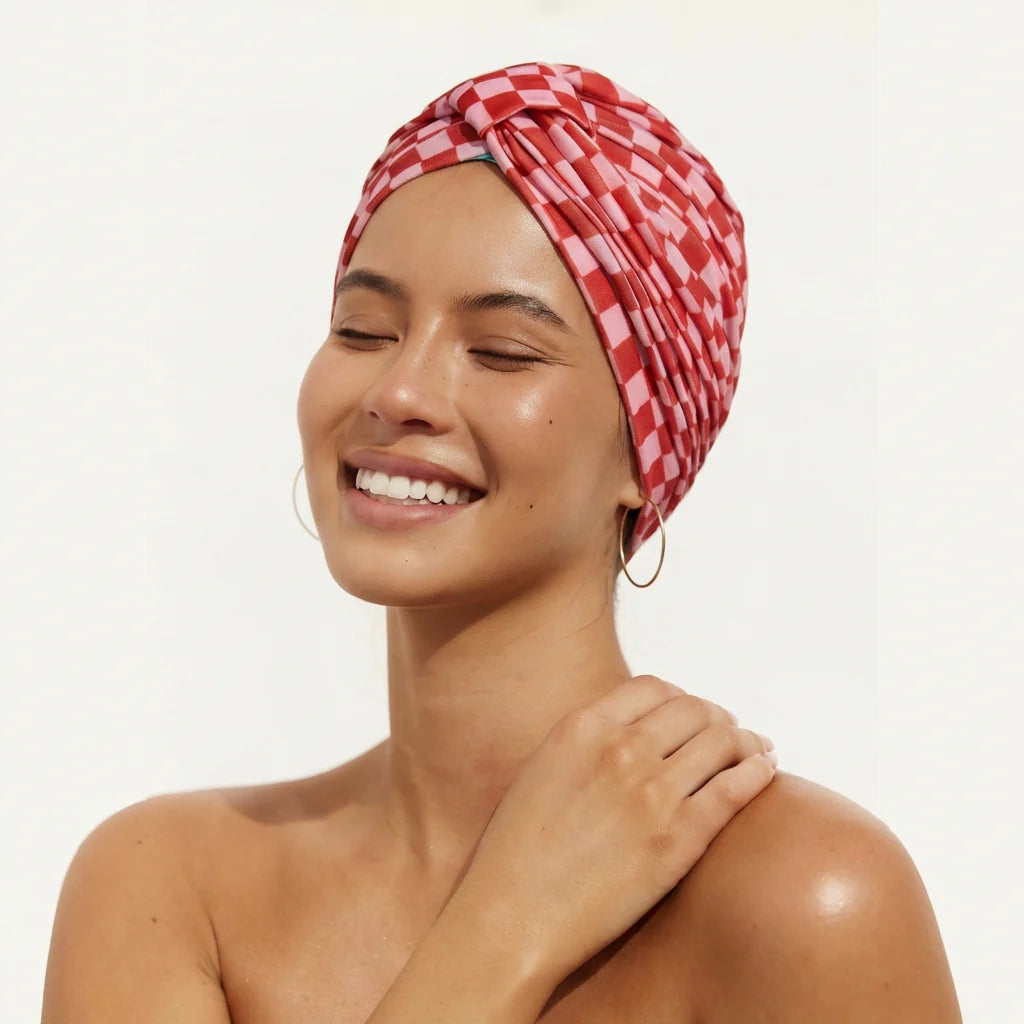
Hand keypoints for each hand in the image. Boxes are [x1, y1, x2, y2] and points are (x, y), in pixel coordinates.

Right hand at [449, 675, 775, 985]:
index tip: (690, 712)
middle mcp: (621, 748)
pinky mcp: (679, 838)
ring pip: (722, 741)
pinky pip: (735, 788)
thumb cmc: (516, 850)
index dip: (680, 697)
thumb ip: (586, 742)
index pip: (653, 687)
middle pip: (694, 709)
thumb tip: (630, 733)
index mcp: (583, 727)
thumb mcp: (542, 768)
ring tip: (755, 749)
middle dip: (716, 716)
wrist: (513, 915)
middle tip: (728, 732)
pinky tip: (765, 769)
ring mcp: (652, 792)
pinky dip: (757, 770)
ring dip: (745, 740)